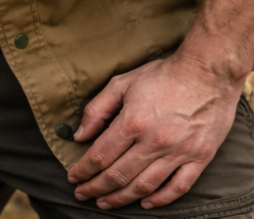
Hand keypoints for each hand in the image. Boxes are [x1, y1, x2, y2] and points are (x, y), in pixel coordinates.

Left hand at [67, 53, 242, 208]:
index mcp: (132, 122)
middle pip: (119, 175)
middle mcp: (153, 142)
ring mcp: (178, 153)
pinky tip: (145, 203)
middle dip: (96, 188)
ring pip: (145, 186)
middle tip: (82, 194)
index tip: (73, 178)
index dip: (84, 170)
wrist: (206, 74)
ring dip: (122, 198)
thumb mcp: (121, 83)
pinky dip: (160, 199)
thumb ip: (97, 110)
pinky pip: (178, 187)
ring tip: (105, 204)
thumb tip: (79, 136)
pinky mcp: (199, 159)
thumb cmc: (160, 75)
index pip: (101, 155)